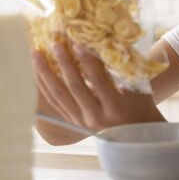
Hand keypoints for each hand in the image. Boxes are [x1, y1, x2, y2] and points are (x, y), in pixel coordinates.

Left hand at [33, 41, 163, 132]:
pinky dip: (45, 86)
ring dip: (45, 74)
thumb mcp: (137, 88)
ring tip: (36, 55)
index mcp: (115, 107)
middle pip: (74, 87)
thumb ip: (120, 71)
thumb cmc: (142, 108)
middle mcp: (95, 117)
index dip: (87, 60)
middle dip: (63, 63)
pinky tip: (38, 73)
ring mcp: (82, 122)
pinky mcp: (73, 123)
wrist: (137, 136)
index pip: (97, 80)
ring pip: (58, 96)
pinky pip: (55, 103)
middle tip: (54, 44)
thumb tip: (100, 48)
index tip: (78, 43)